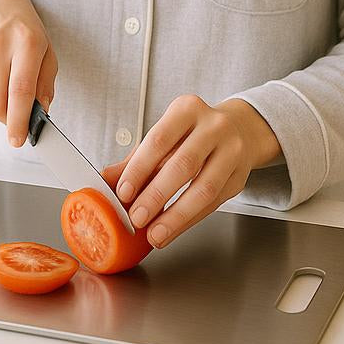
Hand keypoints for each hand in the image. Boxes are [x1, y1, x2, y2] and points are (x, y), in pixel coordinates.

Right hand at [0, 0, 57, 146]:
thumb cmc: (23, 26)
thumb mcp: (45, 48)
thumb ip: (45, 82)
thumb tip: (40, 113)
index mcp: (27, 42)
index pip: (20, 90)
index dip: (19, 120)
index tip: (19, 139)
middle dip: (7, 120)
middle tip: (16, 123)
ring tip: (6, 85)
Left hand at [101, 94, 281, 248]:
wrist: (239, 130)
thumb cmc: (193, 133)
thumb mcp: (165, 136)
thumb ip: (135, 158)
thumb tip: (103, 182)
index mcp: (187, 109)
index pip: (160, 139)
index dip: (140, 168)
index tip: (124, 193)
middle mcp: (214, 126)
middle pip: (184, 164)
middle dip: (157, 195)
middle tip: (137, 217)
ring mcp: (231, 151)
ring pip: (204, 188)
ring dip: (176, 216)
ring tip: (155, 233)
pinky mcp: (239, 177)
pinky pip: (214, 203)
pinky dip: (190, 220)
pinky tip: (173, 229)